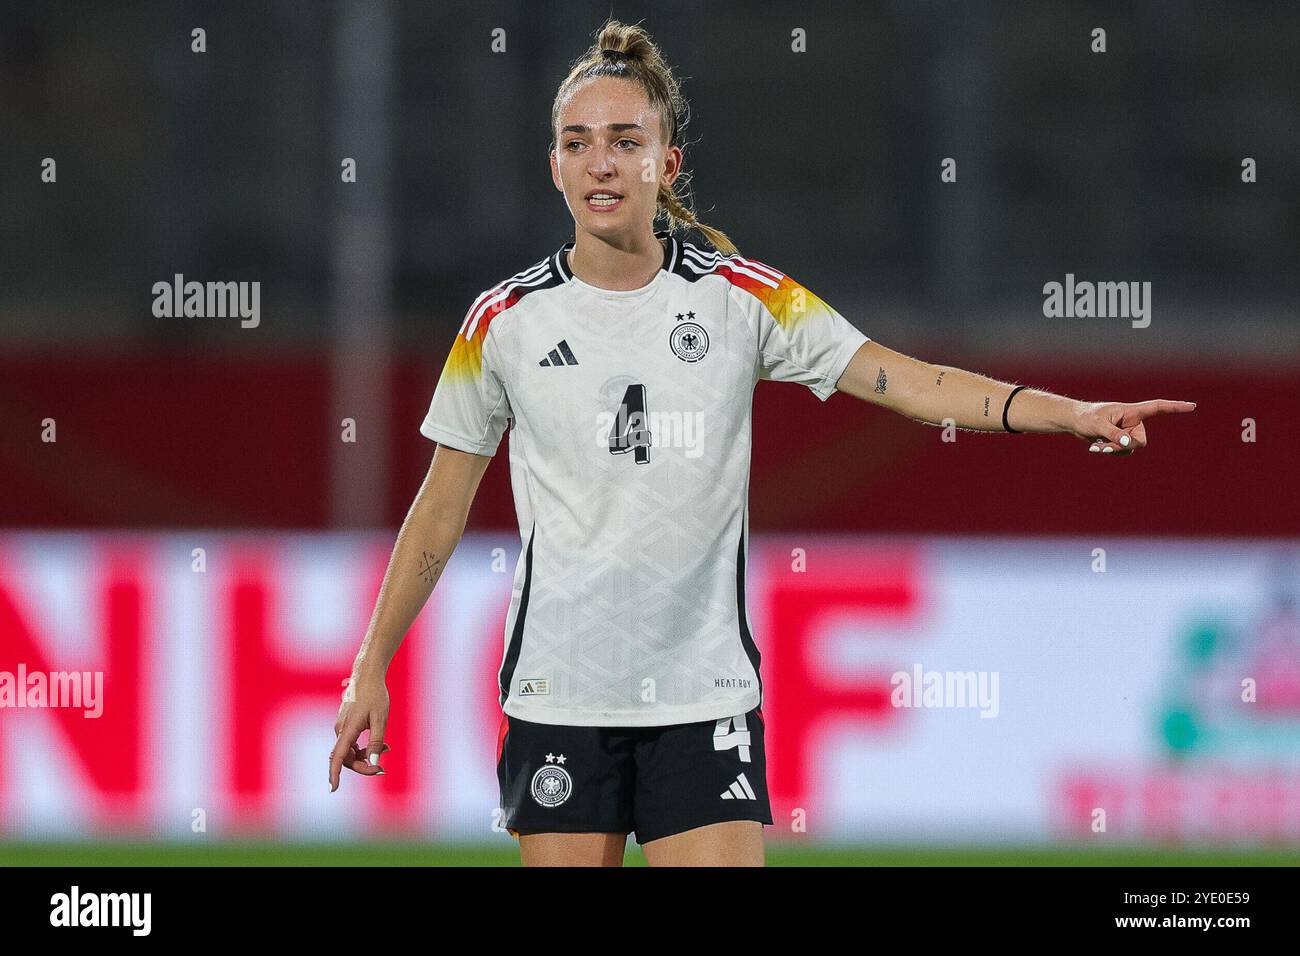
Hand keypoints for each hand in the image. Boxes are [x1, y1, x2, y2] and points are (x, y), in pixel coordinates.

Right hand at [329, 673, 389, 791]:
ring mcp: (342, 727)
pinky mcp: (346, 725)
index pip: (337, 757)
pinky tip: (382, 745)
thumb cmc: (375, 695)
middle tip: (381, 769)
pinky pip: (352, 743)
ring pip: (350, 751)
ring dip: (366, 756)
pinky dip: (365, 748)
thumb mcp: (380, 719)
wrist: (367, 675)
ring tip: (387, 749)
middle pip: (347, 758)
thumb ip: (376, 742)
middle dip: (363, 766)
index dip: (334, 774)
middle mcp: (340, 730)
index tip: (333, 789)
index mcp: (347, 729)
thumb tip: (374, 762)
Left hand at [1068, 399, 1196, 455]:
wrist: (1074, 422)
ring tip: (1096, 444)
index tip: (1192, 406)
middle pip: (1141, 441)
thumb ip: (1114, 434)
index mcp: (1131, 412)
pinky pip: (1123, 451)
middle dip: (1124, 446)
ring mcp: (1127, 432)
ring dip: (1113, 450)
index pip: (1158, 407)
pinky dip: (1110, 452)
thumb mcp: (1098, 425)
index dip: (1175, 407)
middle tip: (1103, 446)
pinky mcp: (1121, 440)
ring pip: (1131, 448)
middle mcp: (1133, 421)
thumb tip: (1129, 444)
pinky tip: (1096, 447)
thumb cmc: (1085, 417)